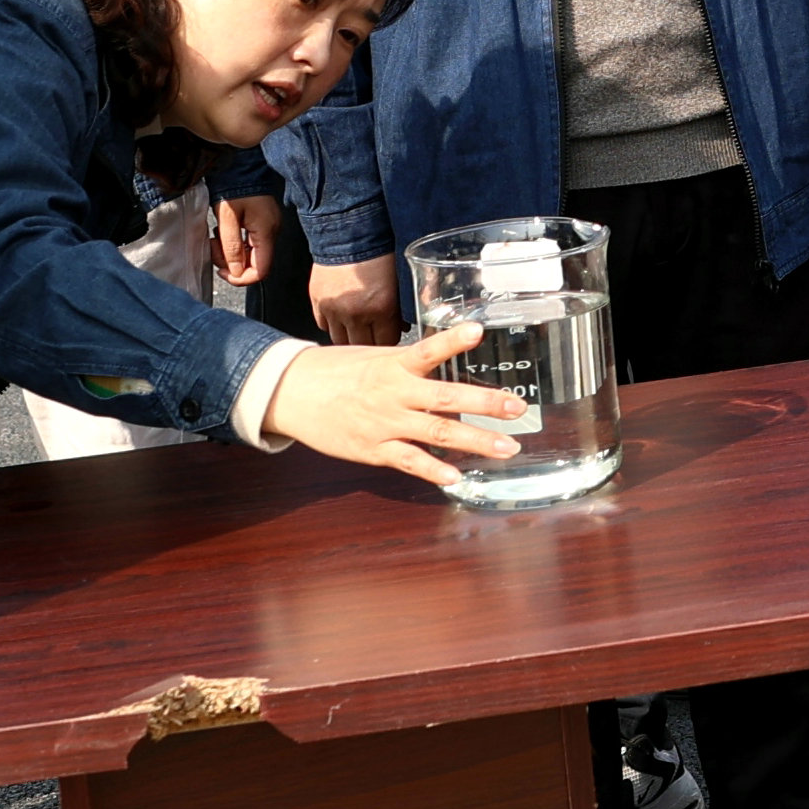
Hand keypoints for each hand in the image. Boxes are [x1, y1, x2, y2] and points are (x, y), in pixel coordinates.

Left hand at [212, 193, 284, 288]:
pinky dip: (235, 243)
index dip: (241, 277)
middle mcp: (271, 232)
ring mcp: (268, 227)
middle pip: (255, 263)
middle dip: (231, 262)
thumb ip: (231, 247)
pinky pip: (250, 243)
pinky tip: (224, 232)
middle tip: (214, 248)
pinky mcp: (262, 222)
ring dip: (230, 252)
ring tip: (217, 238)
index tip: (223, 271)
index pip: (261, 270)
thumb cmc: (234, 186)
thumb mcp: (227, 218)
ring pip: (251, 254)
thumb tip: (235, 271)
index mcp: (266, 232)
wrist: (241, 164)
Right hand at [265, 327, 528, 484]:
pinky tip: (456, 477)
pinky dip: (432, 470)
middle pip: (445, 397)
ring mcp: (384, 423)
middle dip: (485, 403)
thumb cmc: (338, 372)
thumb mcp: (376, 359)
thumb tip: (453, 377)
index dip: (452, 341)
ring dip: (475, 441)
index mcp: (394, 365)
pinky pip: (408, 461)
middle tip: (518, 408)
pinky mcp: (372, 449)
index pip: (428, 349)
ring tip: (507, 448)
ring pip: (436, 433)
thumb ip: (413, 368)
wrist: (291, 393)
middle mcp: (393, 393)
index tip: (478, 331)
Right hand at [310, 254, 399, 344]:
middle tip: (373, 335)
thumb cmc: (378, 252)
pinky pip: (323, 325)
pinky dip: (332, 324)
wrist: (349, 232)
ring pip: (340, 339)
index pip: (386, 341)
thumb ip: (398, 308)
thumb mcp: (398, 280)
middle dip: (370, 341)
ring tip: (356, 329)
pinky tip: (340, 316)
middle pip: (361, 345)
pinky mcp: (318, 302)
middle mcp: (355, 313)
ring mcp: (333, 309)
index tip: (390, 338)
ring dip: (349, 336)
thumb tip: (401, 327)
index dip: (390, 340)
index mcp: (381, 308)